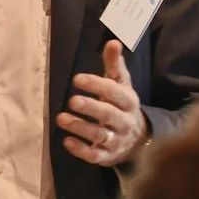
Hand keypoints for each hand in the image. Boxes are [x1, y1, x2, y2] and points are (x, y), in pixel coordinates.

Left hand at [59, 40, 148, 166]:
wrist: (138, 140)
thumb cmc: (122, 106)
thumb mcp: (121, 85)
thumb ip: (115, 65)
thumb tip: (113, 41)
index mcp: (129, 101)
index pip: (114, 92)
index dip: (97, 85)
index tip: (77, 79)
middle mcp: (125, 121)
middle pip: (109, 115)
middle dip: (91, 108)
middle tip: (71, 101)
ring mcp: (117, 140)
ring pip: (100, 135)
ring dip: (80, 128)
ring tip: (60, 118)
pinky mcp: (107, 157)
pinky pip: (95, 156)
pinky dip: (81, 150)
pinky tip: (66, 142)